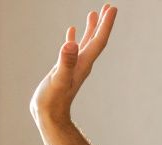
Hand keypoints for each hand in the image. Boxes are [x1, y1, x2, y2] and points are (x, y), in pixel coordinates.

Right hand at [30, 4, 117, 125]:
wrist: (49, 117)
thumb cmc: (53, 101)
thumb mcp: (58, 79)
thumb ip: (65, 62)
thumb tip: (72, 43)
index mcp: (83, 63)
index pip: (99, 40)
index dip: (106, 24)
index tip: (113, 9)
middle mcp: (82, 63)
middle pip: (97, 39)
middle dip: (104, 22)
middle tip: (109, 6)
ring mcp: (74, 66)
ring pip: (87, 43)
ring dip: (92, 28)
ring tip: (94, 13)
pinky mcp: (65, 69)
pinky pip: (72, 50)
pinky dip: (74, 39)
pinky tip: (72, 31)